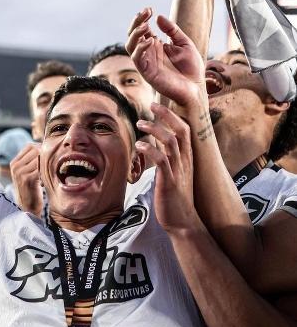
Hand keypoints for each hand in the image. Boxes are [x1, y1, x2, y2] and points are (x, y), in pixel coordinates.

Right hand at [10, 143, 42, 216]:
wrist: (27, 209)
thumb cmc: (32, 189)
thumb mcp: (28, 172)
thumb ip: (33, 160)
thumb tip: (47, 146)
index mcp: (15, 162)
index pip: (30, 146)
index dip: (42, 149)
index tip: (49, 158)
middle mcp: (15, 166)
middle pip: (36, 150)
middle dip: (46, 156)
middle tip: (51, 166)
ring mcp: (19, 172)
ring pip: (39, 159)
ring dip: (47, 164)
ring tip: (48, 174)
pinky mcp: (26, 179)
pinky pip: (40, 169)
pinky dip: (46, 172)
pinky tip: (46, 180)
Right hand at [126, 8, 204, 106]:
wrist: (196, 88)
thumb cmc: (191, 69)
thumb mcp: (184, 43)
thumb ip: (172, 30)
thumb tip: (158, 16)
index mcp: (156, 46)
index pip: (143, 30)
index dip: (143, 18)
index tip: (149, 9)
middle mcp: (148, 53)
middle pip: (133, 36)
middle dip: (136, 23)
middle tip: (145, 13)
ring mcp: (147, 63)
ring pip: (130, 46)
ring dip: (135, 34)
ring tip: (145, 26)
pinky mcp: (147, 73)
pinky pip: (137, 59)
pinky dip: (141, 48)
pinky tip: (151, 40)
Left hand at [136, 103, 197, 232]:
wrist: (183, 222)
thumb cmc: (176, 196)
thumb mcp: (175, 172)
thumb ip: (167, 155)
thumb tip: (154, 141)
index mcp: (187, 157)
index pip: (185, 129)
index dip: (172, 114)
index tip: (158, 104)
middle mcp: (185, 161)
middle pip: (180, 130)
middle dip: (166, 115)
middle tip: (152, 104)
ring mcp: (178, 171)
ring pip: (171, 143)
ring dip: (155, 130)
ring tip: (140, 123)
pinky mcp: (169, 182)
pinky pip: (162, 161)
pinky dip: (151, 150)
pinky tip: (140, 144)